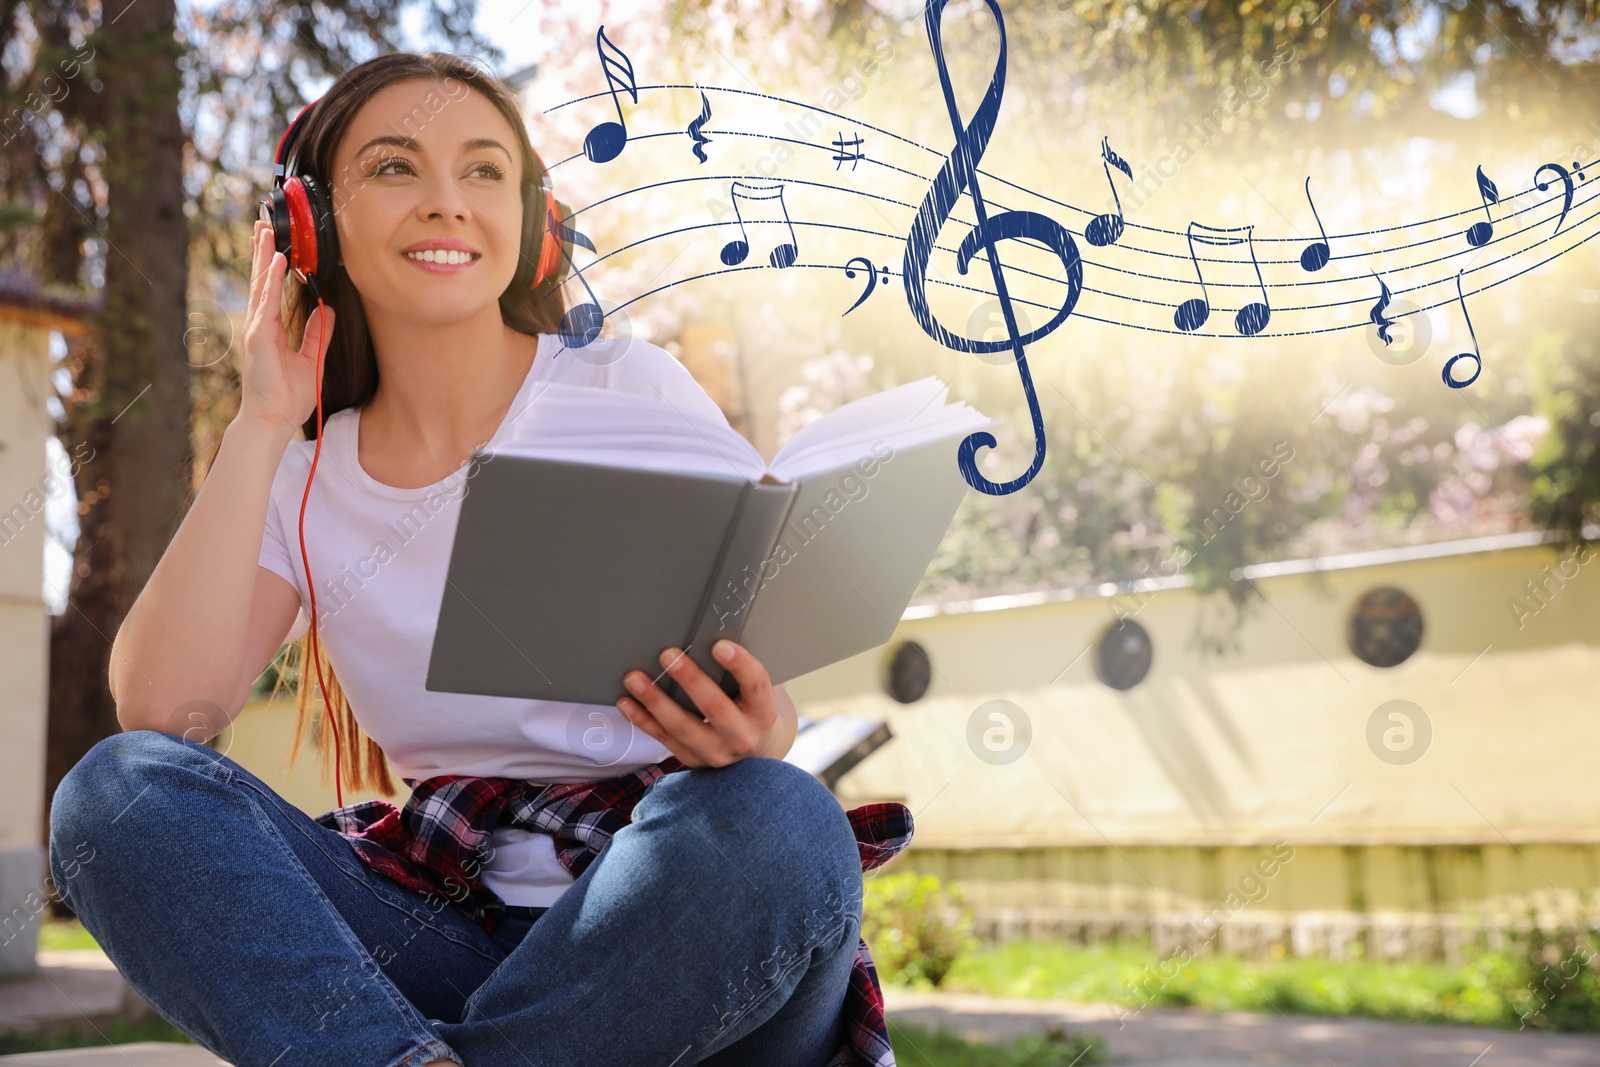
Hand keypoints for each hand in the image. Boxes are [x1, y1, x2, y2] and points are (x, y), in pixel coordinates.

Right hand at [237, 219, 334, 434]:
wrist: (272, 420)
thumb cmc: (287, 396)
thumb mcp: (312, 359)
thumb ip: (319, 333)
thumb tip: (328, 311)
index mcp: (271, 329)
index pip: (271, 290)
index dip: (273, 266)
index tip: (278, 243)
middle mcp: (260, 325)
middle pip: (261, 281)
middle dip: (263, 252)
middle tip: (263, 224)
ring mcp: (256, 330)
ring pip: (261, 286)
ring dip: (264, 257)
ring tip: (266, 232)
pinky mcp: (258, 338)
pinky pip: (267, 303)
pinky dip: (271, 282)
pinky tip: (277, 263)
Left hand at [618, 639, 796, 767]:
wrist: (757, 754)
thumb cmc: (753, 709)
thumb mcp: (758, 693)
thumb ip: (741, 673)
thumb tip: (709, 633)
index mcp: (764, 713)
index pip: (756, 686)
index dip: (740, 665)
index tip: (720, 645)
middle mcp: (742, 736)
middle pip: (715, 707)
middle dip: (689, 679)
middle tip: (667, 654)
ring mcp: (716, 752)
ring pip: (682, 727)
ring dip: (655, 700)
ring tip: (635, 678)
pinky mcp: (693, 760)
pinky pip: (664, 739)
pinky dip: (643, 720)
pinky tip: (627, 702)